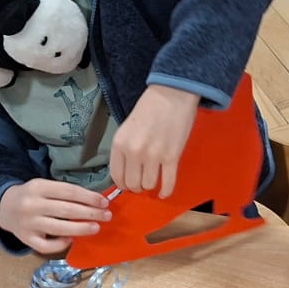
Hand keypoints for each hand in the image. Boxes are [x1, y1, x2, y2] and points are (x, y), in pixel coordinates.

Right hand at [0, 179, 111, 254]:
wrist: (4, 207)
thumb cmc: (32, 196)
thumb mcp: (44, 187)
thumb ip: (64, 193)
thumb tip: (95, 203)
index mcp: (38, 187)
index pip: (69, 191)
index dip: (89, 197)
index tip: (104, 202)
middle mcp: (32, 205)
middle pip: (66, 210)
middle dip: (90, 213)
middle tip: (106, 216)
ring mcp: (28, 223)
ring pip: (59, 228)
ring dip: (81, 229)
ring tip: (95, 228)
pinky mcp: (26, 239)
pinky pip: (46, 246)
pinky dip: (61, 244)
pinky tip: (71, 240)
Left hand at [110, 84, 198, 198]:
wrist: (172, 95)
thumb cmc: (150, 108)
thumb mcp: (127, 128)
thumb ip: (124, 149)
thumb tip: (127, 171)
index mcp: (119, 144)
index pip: (116, 176)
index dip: (123, 184)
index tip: (128, 183)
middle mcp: (133, 152)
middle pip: (132, 184)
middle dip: (137, 186)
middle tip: (142, 182)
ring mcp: (153, 156)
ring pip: (149, 185)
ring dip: (151, 185)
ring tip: (154, 179)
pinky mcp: (171, 157)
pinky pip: (167, 183)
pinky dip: (166, 191)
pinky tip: (165, 192)